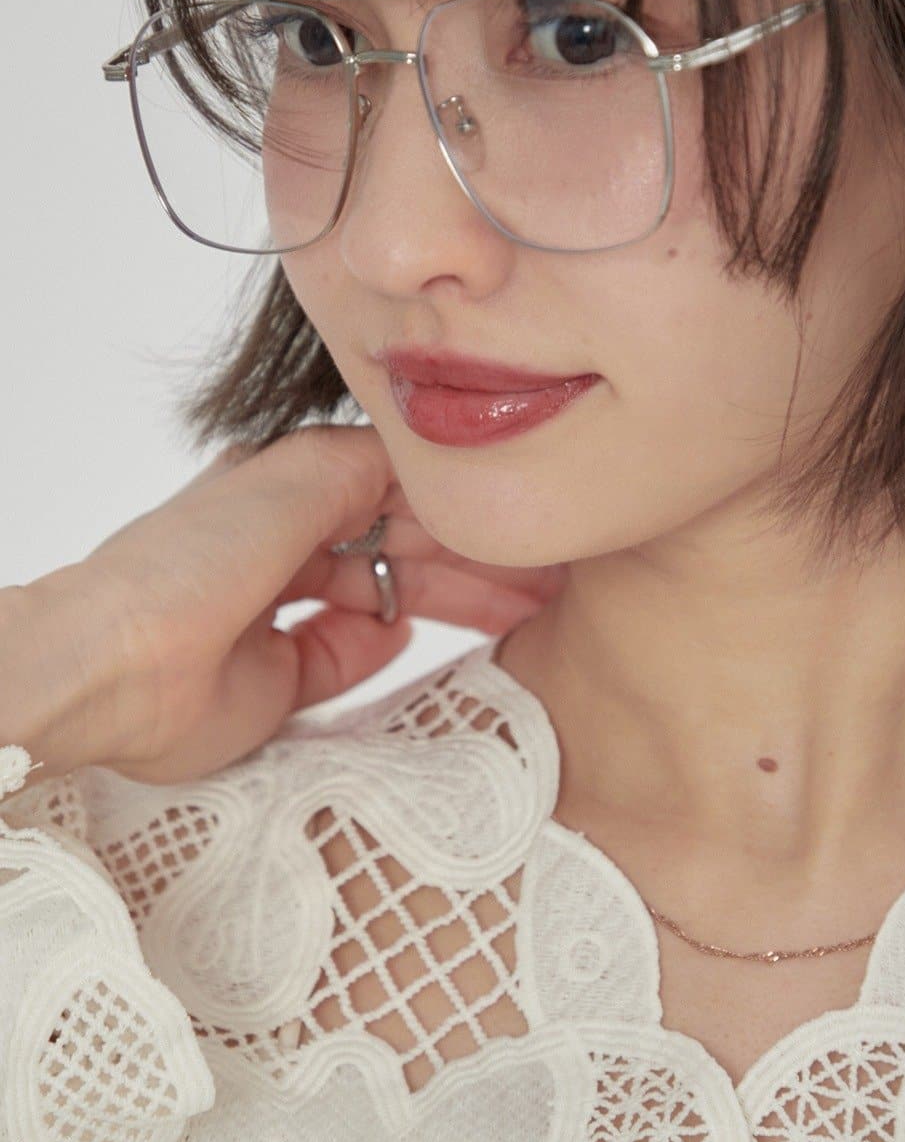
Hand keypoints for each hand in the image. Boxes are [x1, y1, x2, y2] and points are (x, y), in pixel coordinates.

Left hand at [5, 424, 559, 784]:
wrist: (120, 669)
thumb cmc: (185, 569)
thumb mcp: (290, 483)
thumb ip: (364, 465)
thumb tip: (422, 462)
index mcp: (285, 489)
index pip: (395, 489)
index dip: (462, 504)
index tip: (521, 517)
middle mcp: (285, 546)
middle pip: (402, 547)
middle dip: (474, 559)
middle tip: (547, 578)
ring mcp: (283, 614)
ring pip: (387, 600)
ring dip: (450, 604)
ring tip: (520, 614)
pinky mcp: (280, 679)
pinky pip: (351, 658)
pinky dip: (381, 648)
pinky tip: (409, 638)